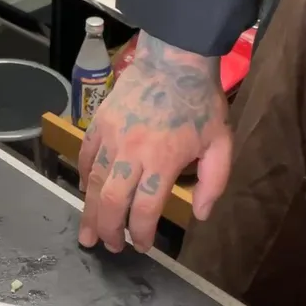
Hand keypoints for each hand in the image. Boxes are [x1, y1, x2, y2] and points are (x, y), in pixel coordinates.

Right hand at [78, 33, 231, 252]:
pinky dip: (84, 178)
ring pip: (94, 184)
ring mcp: (111, 137)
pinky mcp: (98, 123)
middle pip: (112, 202)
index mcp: (163, 161)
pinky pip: (86, 158)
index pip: (145, 209)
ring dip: (90, 213)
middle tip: (111, 247)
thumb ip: (214, 182)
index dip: (142, 234)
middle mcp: (132, 153)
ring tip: (88, 235)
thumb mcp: (221, 142)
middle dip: (110, 231)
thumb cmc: (200, 102)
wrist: (174, 58)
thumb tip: (200, 215)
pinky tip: (86, 193)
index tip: (143, 246)